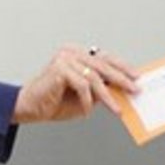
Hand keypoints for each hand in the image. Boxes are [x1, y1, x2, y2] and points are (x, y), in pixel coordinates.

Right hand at [15, 44, 139, 124]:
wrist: (28, 108)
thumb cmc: (53, 102)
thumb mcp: (84, 96)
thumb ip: (100, 90)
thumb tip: (122, 90)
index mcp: (77, 55)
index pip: (105, 58)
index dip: (122, 67)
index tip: (137, 76)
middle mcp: (71, 53)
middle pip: (103, 65)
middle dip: (121, 79)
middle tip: (134, 90)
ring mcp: (64, 59)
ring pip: (95, 77)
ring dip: (107, 96)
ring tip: (116, 109)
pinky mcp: (59, 69)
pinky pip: (82, 85)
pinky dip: (87, 101)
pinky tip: (86, 111)